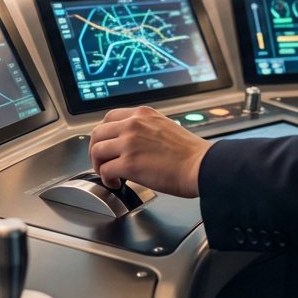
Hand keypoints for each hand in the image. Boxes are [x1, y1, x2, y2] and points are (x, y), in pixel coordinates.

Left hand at [89, 107, 211, 197]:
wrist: (201, 166)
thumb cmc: (190, 153)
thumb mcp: (165, 127)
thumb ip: (146, 129)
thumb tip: (132, 142)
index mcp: (143, 114)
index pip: (109, 117)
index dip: (104, 134)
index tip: (106, 144)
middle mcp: (133, 124)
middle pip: (98, 133)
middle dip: (96, 150)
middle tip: (101, 162)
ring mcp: (129, 143)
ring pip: (97, 151)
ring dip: (99, 165)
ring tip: (108, 174)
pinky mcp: (129, 163)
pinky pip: (105, 170)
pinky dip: (107, 179)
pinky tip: (115, 183)